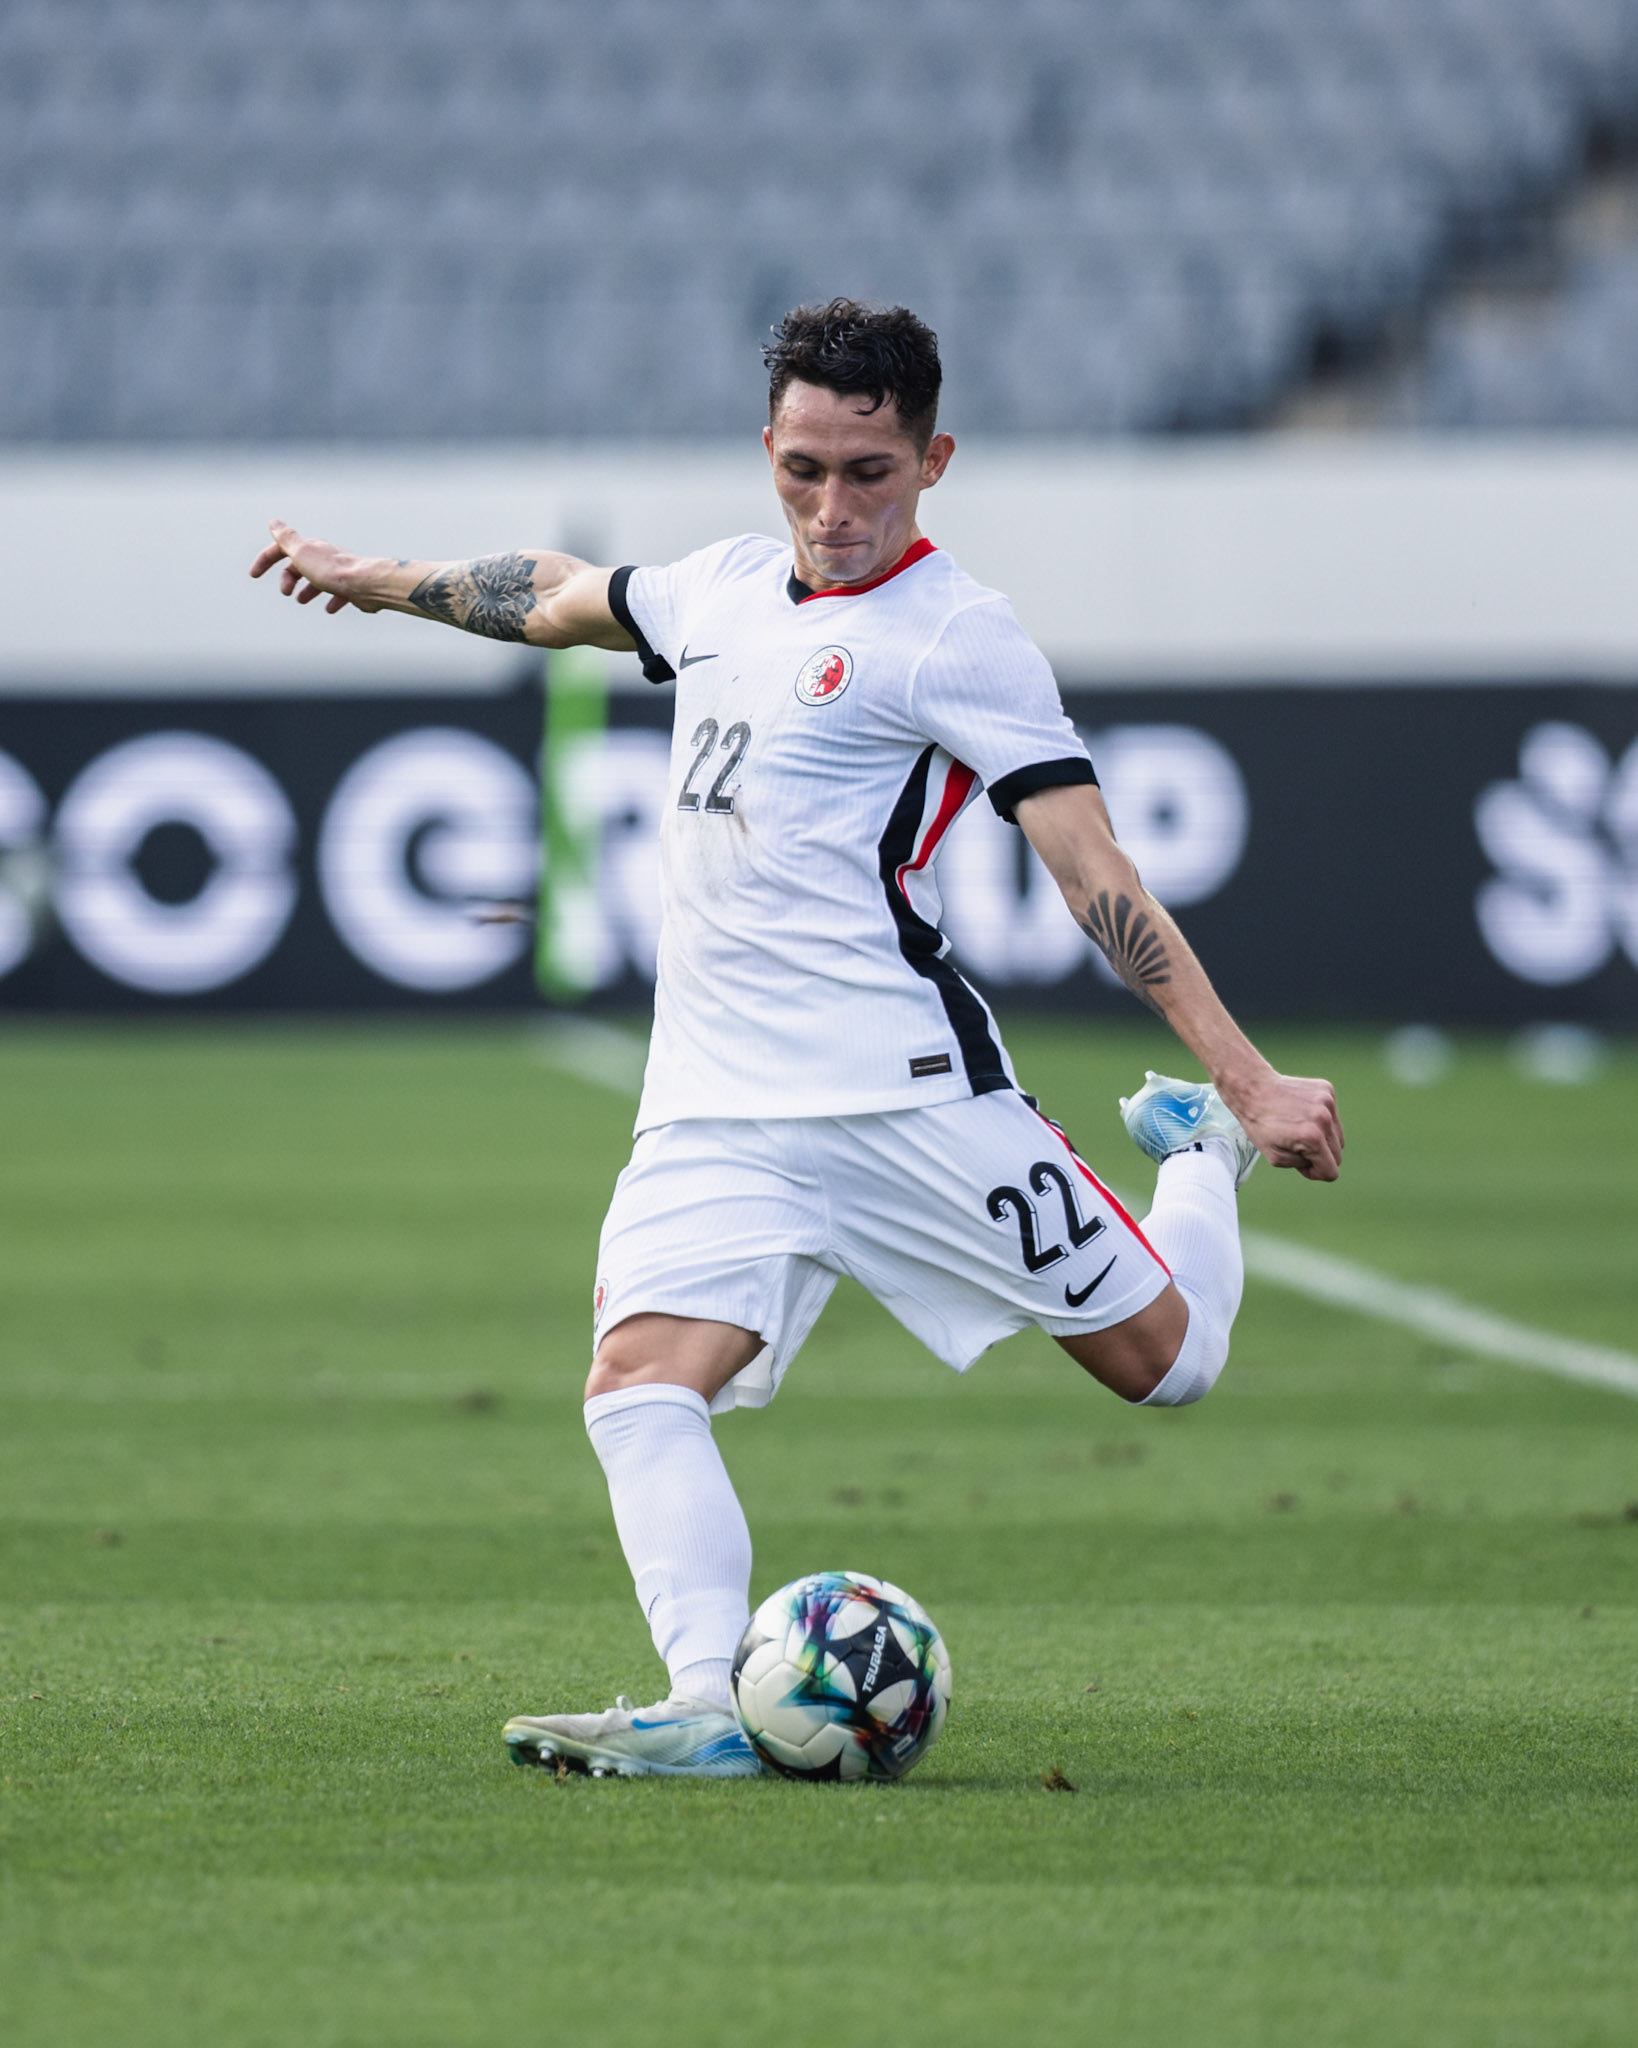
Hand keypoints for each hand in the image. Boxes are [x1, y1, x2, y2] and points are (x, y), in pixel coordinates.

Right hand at [248, 519, 383, 614]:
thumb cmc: (333, 571)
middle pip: (300, 565)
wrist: (367, 584)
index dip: (265, 560)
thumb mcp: (302, 553)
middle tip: (286, 592)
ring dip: (308, 590)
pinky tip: (329, 608)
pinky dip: (332, 600)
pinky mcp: (352, 587)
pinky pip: (339, 593)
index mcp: (310, 547)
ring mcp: (339, 571)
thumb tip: (274, 522)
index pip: (281, 549)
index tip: (253, 574)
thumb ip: (287, 539)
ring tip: (301, 600)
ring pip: (319, 579)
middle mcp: (325, 556)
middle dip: (288, 578)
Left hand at [1223, 1068, 1343, 1181]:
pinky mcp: (1327, 1089)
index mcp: (1312, 1138)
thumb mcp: (1276, 1157)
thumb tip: (1318, 1161)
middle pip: (1338, 1154)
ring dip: (1323, 1138)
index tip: (1302, 1164)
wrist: (1253, 1089)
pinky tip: (1301, 1112)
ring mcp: (1327, 1102)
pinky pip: (1333, 1116)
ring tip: (1300, 1129)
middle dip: (1320, 1156)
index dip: (1316, 1173)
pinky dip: (1321, 1119)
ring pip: (1338, 1135)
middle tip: (1298, 1147)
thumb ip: (1302, 1165)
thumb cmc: (1260, 1125)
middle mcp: (1324, 1119)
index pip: (1331, 1171)